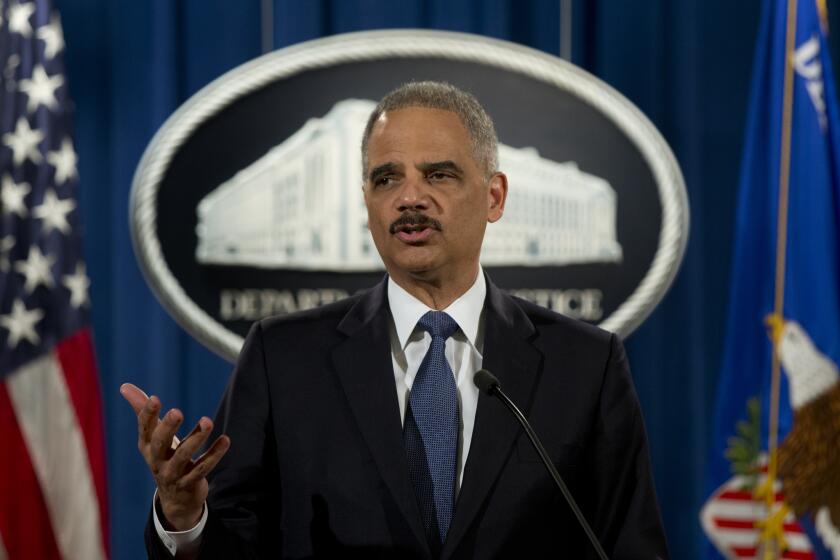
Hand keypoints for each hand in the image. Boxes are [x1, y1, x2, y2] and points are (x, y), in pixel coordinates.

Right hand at [120, 383, 230, 530]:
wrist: (174, 498)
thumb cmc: (163, 456)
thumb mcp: (152, 436)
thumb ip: (143, 411)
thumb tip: (124, 386)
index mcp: (147, 446)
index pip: (145, 428)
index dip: (148, 414)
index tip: (155, 398)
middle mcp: (157, 460)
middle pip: (161, 443)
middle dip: (168, 428)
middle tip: (177, 411)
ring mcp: (173, 473)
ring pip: (184, 456)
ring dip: (196, 438)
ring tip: (208, 421)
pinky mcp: (190, 483)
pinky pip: (203, 468)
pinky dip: (214, 454)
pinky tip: (225, 439)